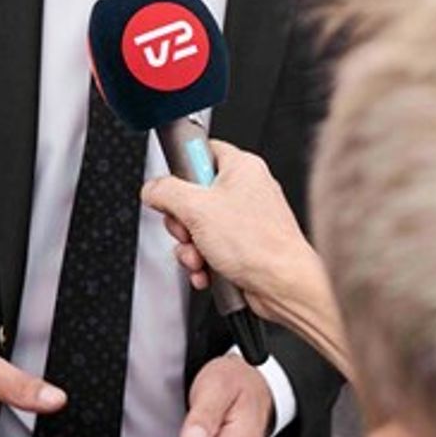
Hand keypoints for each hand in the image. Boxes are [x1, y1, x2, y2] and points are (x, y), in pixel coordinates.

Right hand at [143, 141, 314, 324]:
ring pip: (198, 227)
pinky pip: (210, 248)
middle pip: (193, 195)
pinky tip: (207, 270)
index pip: (201, 151)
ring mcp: (246, 219)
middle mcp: (246, 190)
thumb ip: (166, 192)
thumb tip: (152, 188)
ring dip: (191, 247)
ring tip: (200, 256)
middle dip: (183, 222)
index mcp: (241, 167)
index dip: (181, 169)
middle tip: (189, 230)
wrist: (283, 285)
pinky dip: (203, 262)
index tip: (171, 186)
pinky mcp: (244, 245)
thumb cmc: (259, 244)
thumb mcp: (197, 209)